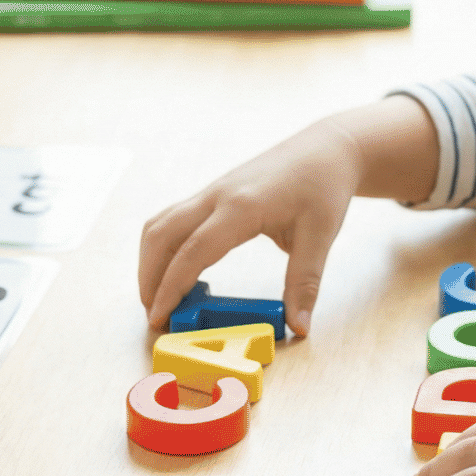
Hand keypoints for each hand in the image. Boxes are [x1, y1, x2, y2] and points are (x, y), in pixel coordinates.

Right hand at [138, 120, 358, 337]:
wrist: (326, 149)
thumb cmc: (324, 186)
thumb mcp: (320, 236)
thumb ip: (304, 283)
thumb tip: (299, 327)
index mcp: (242, 206)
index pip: (194, 251)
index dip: (171, 287)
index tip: (160, 317)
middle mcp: (217, 195)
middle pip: (162, 235)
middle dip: (149, 278)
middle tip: (155, 315)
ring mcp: (211, 192)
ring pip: (161, 225)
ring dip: (150, 261)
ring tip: (158, 298)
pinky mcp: (212, 194)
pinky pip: (173, 219)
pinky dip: (163, 247)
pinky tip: (175, 271)